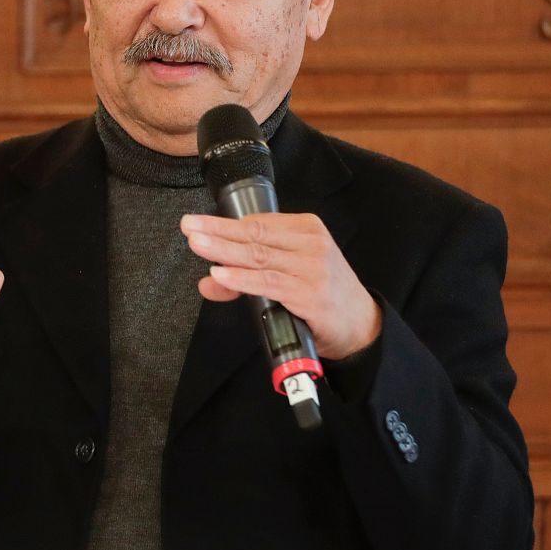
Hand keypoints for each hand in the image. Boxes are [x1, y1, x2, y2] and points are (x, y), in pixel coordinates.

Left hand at [180, 212, 380, 360]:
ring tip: (197, 244)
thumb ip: (249, 274)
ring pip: (259, 256)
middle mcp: (312, 244)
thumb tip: (208, 281)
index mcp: (307, 229)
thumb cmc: (322, 294)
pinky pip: (268, 283)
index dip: (225, 224)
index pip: (258, 223)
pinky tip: (221, 275)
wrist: (361, 325)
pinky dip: (242, 279)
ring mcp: (312, 269)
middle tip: (189, 226)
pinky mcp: (310, 294)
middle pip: (255, 234)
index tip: (197, 224)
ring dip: (224, 250)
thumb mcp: (288, 275)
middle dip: (217, 231)